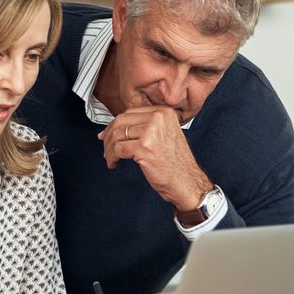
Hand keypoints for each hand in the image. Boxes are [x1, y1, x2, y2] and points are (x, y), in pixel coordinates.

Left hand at [97, 106, 211, 211]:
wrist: (187, 182)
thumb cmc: (175, 163)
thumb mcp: (165, 134)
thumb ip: (145, 126)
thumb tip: (114, 127)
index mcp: (164, 112)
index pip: (130, 112)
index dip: (115, 124)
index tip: (107, 133)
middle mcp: (158, 118)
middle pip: (121, 122)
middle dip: (108, 136)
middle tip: (105, 147)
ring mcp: (151, 132)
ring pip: (117, 135)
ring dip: (109, 149)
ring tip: (110, 157)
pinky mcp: (144, 148)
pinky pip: (118, 150)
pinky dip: (112, 158)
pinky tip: (114, 163)